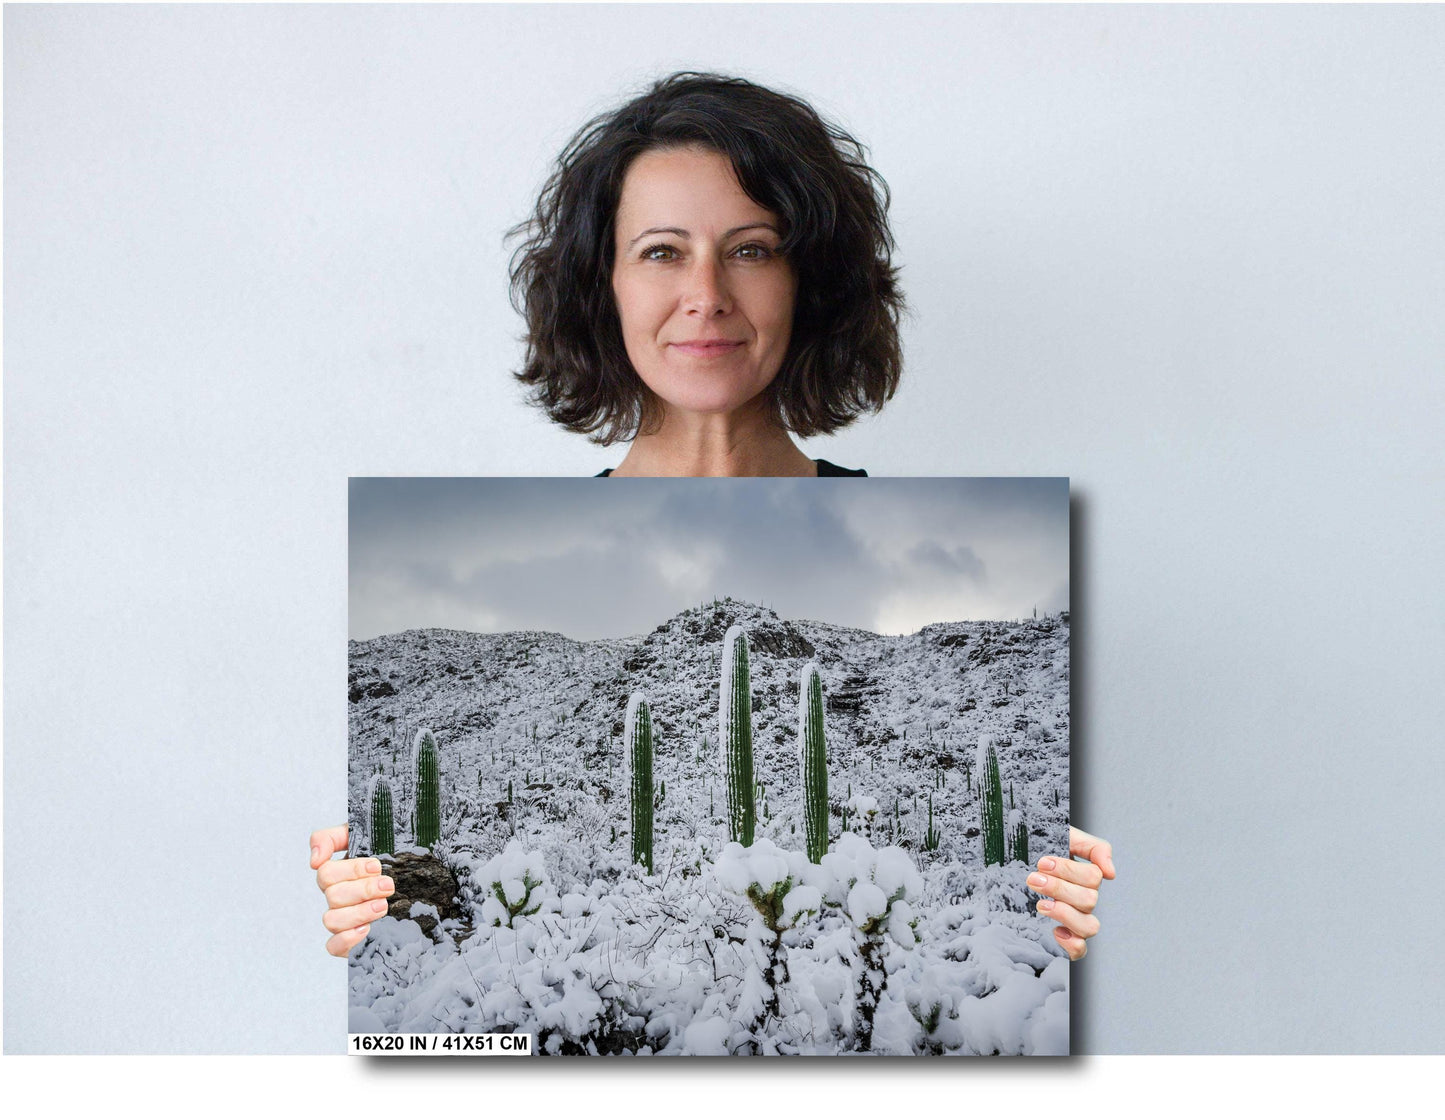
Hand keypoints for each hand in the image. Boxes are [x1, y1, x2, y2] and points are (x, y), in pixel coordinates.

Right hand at [310, 824, 394, 957]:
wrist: (426, 882)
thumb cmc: (393, 856)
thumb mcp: (368, 836)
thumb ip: (333, 837)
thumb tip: (314, 860)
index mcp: (339, 872)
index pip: (326, 871)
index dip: (351, 869)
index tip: (376, 866)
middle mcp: (338, 896)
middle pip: (333, 895)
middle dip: (363, 890)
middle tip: (388, 886)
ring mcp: (343, 918)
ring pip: (332, 920)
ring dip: (359, 913)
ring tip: (384, 906)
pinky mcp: (351, 940)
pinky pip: (333, 946)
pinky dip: (346, 939)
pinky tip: (367, 929)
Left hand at [1027, 826, 1114, 960]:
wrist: (1017, 856)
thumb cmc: (1042, 846)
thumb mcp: (1067, 836)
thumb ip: (1094, 847)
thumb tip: (1111, 873)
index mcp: (1087, 877)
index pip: (1093, 878)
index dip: (1068, 871)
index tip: (1043, 862)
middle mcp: (1085, 899)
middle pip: (1089, 901)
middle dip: (1059, 889)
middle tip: (1034, 878)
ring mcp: (1076, 919)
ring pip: (1089, 927)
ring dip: (1064, 914)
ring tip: (1040, 904)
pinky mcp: (1064, 936)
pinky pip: (1080, 950)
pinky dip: (1071, 944)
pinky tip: (1055, 931)